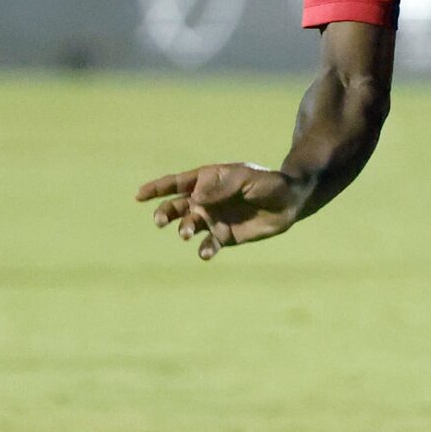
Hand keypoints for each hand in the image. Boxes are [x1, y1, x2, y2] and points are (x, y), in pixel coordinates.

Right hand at [136, 162, 308, 260]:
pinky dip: (205, 250)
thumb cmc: (268, 183)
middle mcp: (205, 201)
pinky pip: (209, 245)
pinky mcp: (225, 237)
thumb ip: (221, 186)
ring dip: (184, 229)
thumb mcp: (246, 178)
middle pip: (176, 207)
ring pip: (188, 226)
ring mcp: (213, 219)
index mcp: (207, 181)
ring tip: (186, 232)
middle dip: (165, 213)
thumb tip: (194, 198)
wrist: (291, 202)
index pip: (177, 183)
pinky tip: (206, 253)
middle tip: (161, 221)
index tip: (139, 195)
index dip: (157, 188)